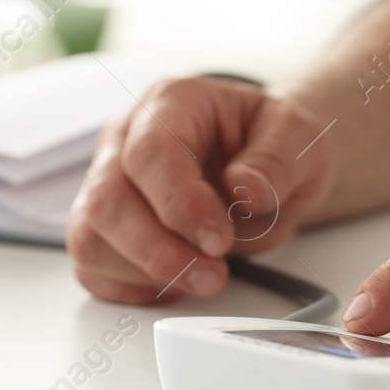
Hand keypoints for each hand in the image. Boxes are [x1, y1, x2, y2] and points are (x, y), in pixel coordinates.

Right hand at [67, 76, 335, 304]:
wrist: (267, 162)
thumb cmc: (274, 143)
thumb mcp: (300, 137)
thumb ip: (277, 159)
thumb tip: (244, 188)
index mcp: (173, 102)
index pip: (149, 153)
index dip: (179, 204)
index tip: (218, 240)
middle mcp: (126, 137)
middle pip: (106, 199)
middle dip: (159, 250)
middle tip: (213, 274)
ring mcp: (107, 181)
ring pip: (89, 236)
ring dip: (144, 272)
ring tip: (202, 277)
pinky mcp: (104, 225)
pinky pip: (92, 265)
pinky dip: (129, 286)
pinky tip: (175, 282)